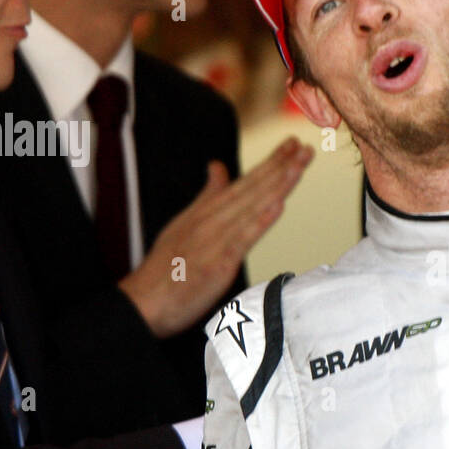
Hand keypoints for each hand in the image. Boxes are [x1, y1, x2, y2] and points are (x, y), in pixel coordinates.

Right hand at [119, 138, 312, 337]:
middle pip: (252, 189)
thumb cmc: (165, 268)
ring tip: (297, 165)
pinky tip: (278, 205)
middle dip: (280, 166)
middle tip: (305, 148)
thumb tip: (219, 166)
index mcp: (207, 211)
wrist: (143, 304)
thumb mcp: (185, 223)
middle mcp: (212, 220)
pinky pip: (243, 239)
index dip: (270, 163)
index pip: (244, 182)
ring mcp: (214, 240)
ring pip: (251, 207)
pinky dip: (260, 221)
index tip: (293, 144)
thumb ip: (207, 195)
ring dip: (276, 185)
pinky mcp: (217, 263)